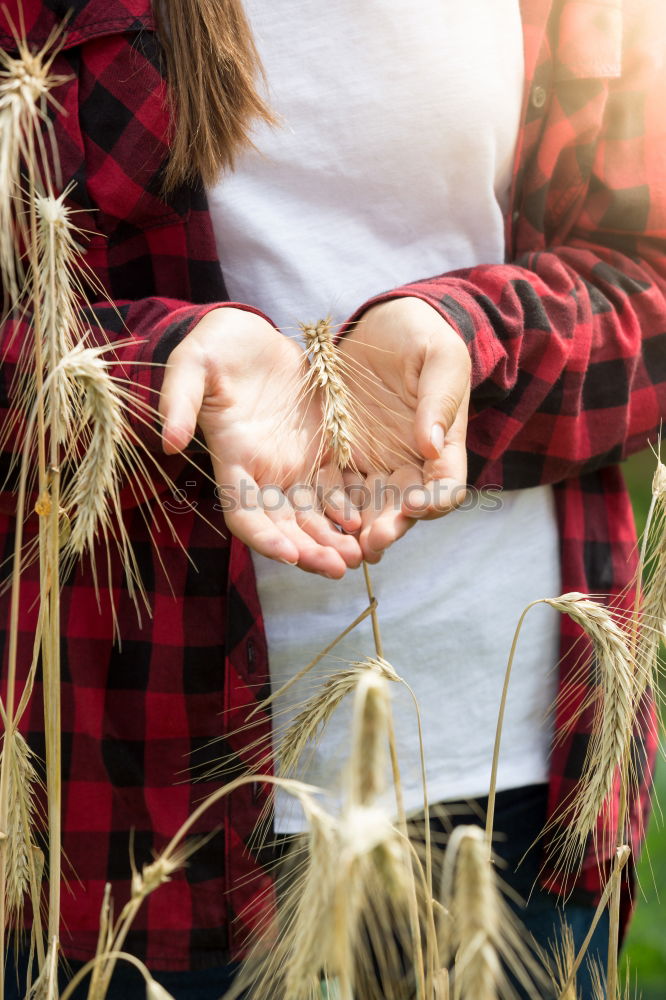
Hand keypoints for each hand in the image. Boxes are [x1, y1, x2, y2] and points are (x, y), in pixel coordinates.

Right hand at [159, 307, 361, 576]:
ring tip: (360, 556)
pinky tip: (370, 522)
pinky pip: (338, 488)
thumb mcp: (192, 365)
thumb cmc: (215, 346)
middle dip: (309, 551)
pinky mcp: (321, 450)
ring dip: (334, 539)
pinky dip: (351, 508)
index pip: (244, 513)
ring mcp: (294, 464)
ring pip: (314, 515)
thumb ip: (180, 402)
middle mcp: (264, 473)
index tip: (288, 554)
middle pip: (285, 525)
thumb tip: (170, 441)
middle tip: (338, 568)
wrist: (251, 334)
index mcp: (233, 460)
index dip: (264, 537)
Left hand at [338, 296, 470, 560]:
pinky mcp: (344, 452)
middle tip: (371, 541)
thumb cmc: (422, 335)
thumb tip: (429, 444)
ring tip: (343, 544)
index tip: (413, 505)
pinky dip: (329, 505)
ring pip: (370, 505)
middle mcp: (411, 461)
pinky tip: (315, 517)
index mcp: (443, 444)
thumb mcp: (439, 357)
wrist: (385, 322)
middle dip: (390, 526)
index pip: (446, 487)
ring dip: (358, 528)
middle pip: (404, 507)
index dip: (433, 502)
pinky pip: (337, 485)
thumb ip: (438, 400)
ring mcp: (377, 459)